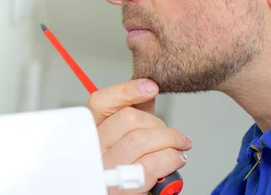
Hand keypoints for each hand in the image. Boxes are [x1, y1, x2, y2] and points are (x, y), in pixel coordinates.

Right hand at [86, 79, 191, 193]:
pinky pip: (152, 164)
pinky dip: (171, 158)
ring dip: (171, 140)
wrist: (120, 194)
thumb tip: (148, 86)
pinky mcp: (122, 189)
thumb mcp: (121, 137)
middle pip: (128, 118)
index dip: (127, 90)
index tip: (151, 86)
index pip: (101, 101)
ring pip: (141, 139)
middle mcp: (93, 148)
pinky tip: (176, 159)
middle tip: (171, 133)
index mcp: (90, 130)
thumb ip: (132, 112)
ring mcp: (105, 168)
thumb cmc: (123, 167)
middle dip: (159, 123)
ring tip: (180, 145)